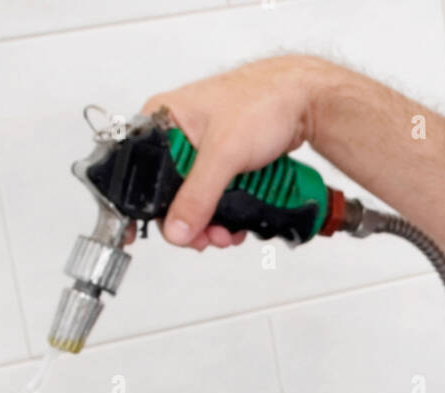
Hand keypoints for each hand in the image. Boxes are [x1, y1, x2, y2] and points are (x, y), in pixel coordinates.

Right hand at [140, 55, 332, 249]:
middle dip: (189, 222)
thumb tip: (176, 230)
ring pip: (195, 201)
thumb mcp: (223, 153)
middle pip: (169, 194)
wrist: (304, 102)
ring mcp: (201, 152)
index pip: (140, 171)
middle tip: (204, 239)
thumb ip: (198, 195)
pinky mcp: (223, 165)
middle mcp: (177, 135)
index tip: (153, 231)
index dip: (146, 205)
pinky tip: (236, 225)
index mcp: (163, 119)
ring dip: (210, 225)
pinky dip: (225, 216)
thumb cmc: (262, 102)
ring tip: (226, 234)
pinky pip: (216, 199)